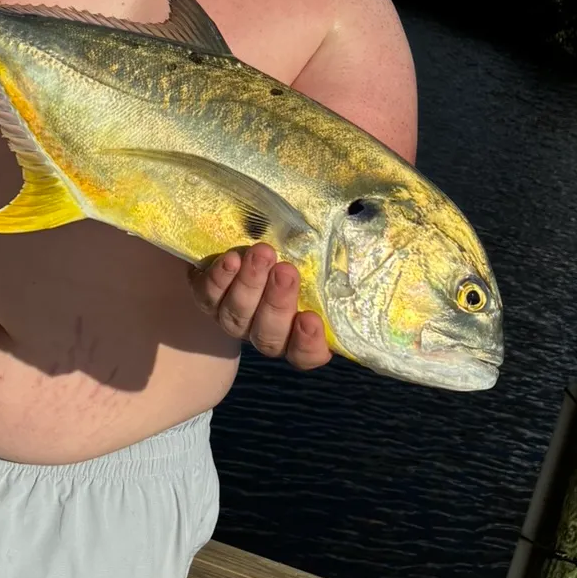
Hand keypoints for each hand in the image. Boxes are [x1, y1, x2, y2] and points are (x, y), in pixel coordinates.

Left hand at [189, 244, 331, 370]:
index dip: (308, 345)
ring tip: (262, 254)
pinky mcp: (207, 297)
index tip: (312, 320)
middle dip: (278, 304)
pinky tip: (230, 259)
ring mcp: (233, 317)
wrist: (236, 241)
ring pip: (238, 317)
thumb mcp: (317, 252)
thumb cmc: (292, 250)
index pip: (305, 354)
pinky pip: (207, 296)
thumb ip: (336, 254)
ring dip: (250, 285)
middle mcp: (263, 330)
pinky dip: (219, 279)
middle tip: (286, 271)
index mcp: (295, 331)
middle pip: (269, 335)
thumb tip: (370, 223)